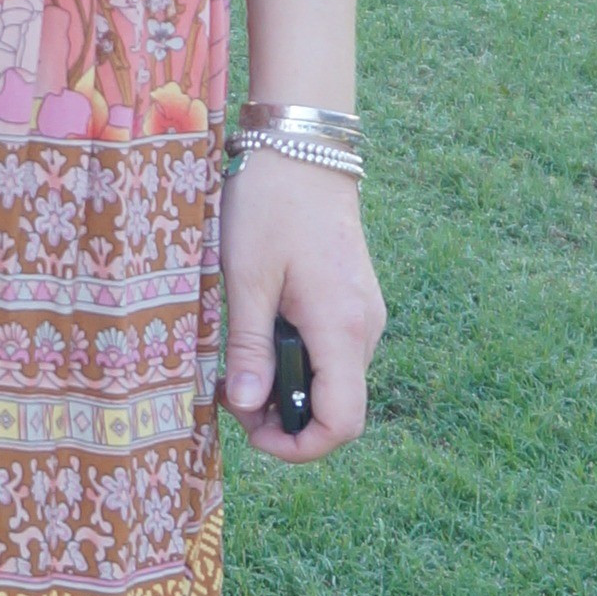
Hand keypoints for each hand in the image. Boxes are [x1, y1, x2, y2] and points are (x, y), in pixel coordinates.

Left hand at [219, 151, 384, 462]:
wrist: (303, 148)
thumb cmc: (269, 206)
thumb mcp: (246, 278)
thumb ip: (250, 347)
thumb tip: (248, 408)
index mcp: (341, 327)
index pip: (343, 422)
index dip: (300, 446)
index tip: (252, 432)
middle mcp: (365, 328)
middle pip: (339, 408)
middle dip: (285, 419)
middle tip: (231, 396)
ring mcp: (365, 314)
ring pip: (335, 381)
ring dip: (290, 390)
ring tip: (240, 367)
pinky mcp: (355, 301)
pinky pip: (333, 353)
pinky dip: (300, 363)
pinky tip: (262, 339)